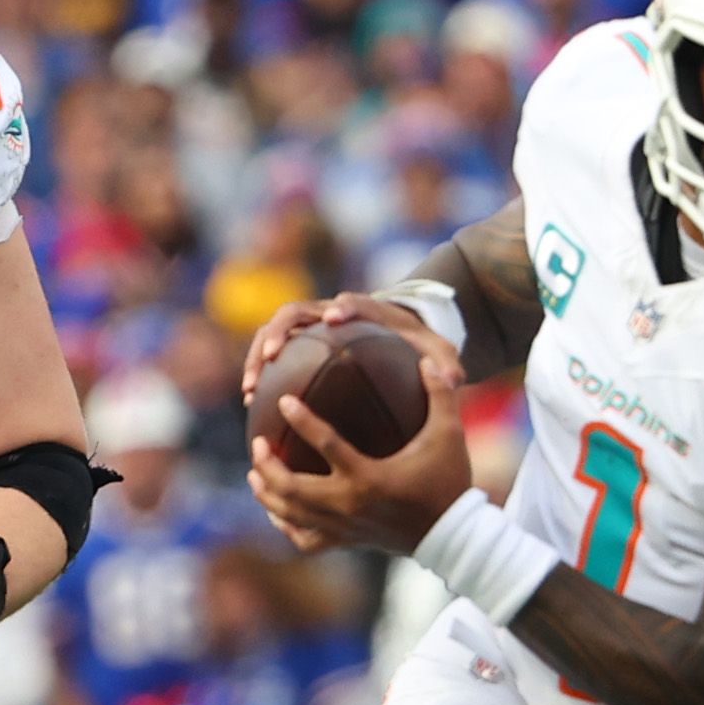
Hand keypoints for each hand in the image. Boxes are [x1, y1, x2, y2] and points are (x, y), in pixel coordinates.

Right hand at [242, 291, 465, 410]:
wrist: (400, 335)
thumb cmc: (420, 346)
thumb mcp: (440, 354)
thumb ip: (446, 365)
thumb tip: (452, 380)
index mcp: (366, 309)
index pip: (352, 301)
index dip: (344, 306)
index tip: (334, 318)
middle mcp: (330, 311)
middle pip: (296, 311)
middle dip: (279, 331)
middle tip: (268, 357)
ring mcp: (310, 325)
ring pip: (274, 332)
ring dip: (257, 356)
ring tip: (251, 390)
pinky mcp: (299, 342)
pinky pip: (273, 354)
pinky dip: (260, 373)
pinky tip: (252, 403)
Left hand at [247, 361, 474, 555]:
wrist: (455, 535)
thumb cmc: (449, 481)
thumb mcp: (449, 435)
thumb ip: (440, 394)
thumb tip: (427, 360)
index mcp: (369, 477)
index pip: (325, 444)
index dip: (301, 419)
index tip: (283, 400)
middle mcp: (349, 504)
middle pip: (291, 487)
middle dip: (268, 465)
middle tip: (258, 444)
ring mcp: (345, 526)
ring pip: (291, 513)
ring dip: (267, 493)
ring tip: (255, 472)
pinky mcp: (348, 540)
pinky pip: (305, 539)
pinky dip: (286, 525)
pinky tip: (276, 510)